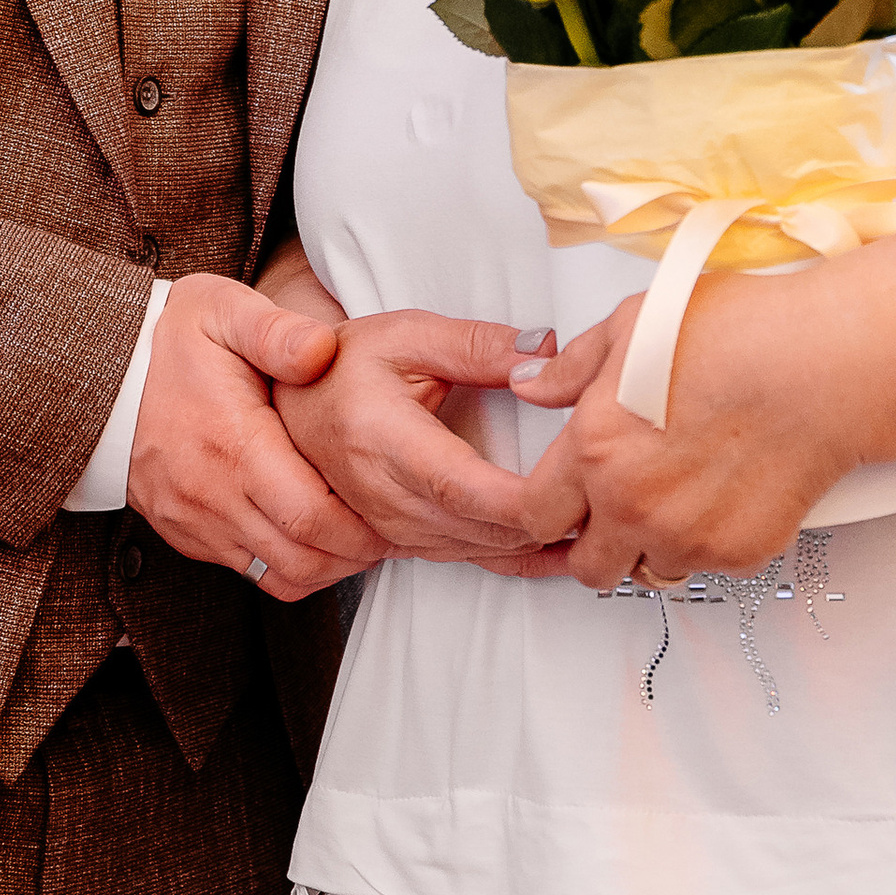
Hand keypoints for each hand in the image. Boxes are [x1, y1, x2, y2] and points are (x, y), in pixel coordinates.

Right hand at [126, 270, 387, 600]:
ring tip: (360, 535)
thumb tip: (323, 350)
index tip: (394, 511)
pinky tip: (315, 533)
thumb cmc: (174, 337)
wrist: (103, 371)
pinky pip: (249, 571)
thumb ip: (277, 329)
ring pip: (278, 577)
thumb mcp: (224, 309)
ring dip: (328, 565)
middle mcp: (211, 495)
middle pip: (303, 558)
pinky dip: (291, 563)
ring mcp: (194, 521)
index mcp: (232, 444)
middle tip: (391, 529)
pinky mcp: (185, 534)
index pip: (312, 516)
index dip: (364, 527)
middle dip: (357, 553)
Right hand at [275, 310, 586, 567]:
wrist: (290, 400)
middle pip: (472, 527)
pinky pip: (459, 560)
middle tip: (605, 502)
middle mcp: (376, 491)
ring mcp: (382, 524)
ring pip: (470, 550)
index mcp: (378, 436)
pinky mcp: (393, 540)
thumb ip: (478, 345)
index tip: (569, 491)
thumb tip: (543, 353)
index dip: (516, 499)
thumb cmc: (347, 364)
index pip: (456, 484)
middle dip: (541, 523)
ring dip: (531, 544)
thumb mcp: (408, 333)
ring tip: (594, 523)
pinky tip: (555, 554)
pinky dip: (511, 560)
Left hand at [510, 280, 858, 589]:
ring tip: (680, 497)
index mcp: (595, 449)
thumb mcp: (632, 325)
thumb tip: (533, 385)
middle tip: (617, 511)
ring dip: (653, 545)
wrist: (824, 365)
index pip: (536, 515)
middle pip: (587, 566)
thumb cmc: (740, 335)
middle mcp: (633, 504)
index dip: (547, 508)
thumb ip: (572, 367)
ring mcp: (687, 536)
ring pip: (648, 570)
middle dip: (595, 544)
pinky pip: (706, 566)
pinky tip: (725, 495)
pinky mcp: (738, 552)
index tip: (561, 501)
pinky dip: (710, 542)